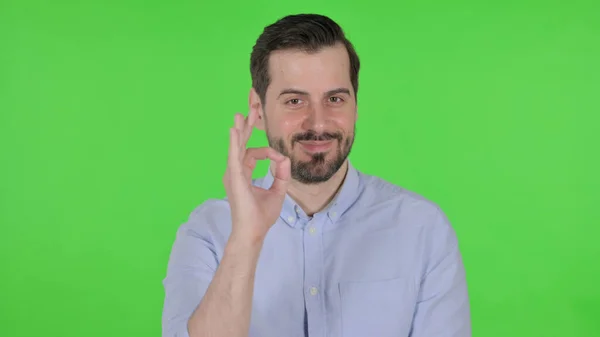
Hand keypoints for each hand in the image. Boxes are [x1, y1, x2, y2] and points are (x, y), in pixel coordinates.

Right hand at [223, 109, 290, 241]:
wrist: (253, 232)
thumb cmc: (261, 216)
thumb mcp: (278, 191)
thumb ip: (282, 174)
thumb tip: (285, 158)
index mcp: (243, 174)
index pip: (254, 153)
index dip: (269, 153)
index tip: (281, 159)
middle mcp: (235, 171)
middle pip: (241, 143)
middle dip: (247, 125)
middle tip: (252, 108)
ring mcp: (233, 174)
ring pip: (237, 145)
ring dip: (241, 128)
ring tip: (242, 113)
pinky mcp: (235, 177)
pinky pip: (234, 156)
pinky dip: (234, 142)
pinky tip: (235, 129)